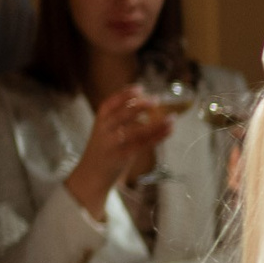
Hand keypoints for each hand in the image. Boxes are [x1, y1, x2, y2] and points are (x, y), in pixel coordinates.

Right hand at [65, 87, 173, 217]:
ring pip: (135, 132)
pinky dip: (158, 137)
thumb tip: (149, 102)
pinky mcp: (122, 158)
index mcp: (100, 120)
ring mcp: (112, 145)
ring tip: (171, 118)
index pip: (109, 104)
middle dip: (139, 107)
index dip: (124, 95)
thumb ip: (123, 117)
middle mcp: (104, 131)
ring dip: (155, 124)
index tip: (140, 88)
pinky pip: (142, 146)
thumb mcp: (107, 129)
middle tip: (156, 100)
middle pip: (121, 115)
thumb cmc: (106, 147)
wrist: (92, 174)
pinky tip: (169, 130)